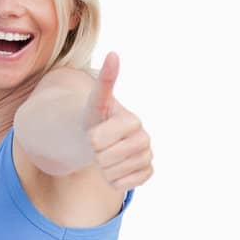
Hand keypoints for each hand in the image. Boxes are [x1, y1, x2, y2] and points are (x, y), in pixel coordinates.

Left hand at [81, 51, 153, 191]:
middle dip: (96, 155)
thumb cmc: (98, 119)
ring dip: (104, 169)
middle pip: (104, 159)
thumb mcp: (96, 101)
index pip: (97, 141)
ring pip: (112, 173)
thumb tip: (113, 54)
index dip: (91, 140)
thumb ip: (105, 81)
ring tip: (108, 156)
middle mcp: (145, 139)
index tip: (96, 132)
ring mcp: (148, 157)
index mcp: (133, 121)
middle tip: (101, 147)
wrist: (103, 141)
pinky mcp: (147, 174)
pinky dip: (114, 181)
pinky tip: (116, 168)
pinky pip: (122, 185)